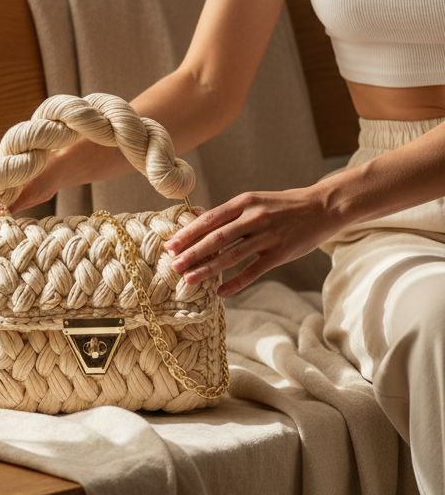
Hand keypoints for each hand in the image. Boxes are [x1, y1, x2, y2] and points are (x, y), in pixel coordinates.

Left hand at [164, 186, 335, 297]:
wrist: (322, 207)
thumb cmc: (284, 205)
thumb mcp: (256, 201)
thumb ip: (233, 214)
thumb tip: (202, 229)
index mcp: (244, 202)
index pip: (209, 220)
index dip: (188, 234)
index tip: (171, 246)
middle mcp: (253, 218)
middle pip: (216, 239)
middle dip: (192, 254)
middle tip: (174, 266)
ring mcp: (267, 236)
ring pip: (231, 257)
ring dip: (208, 270)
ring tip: (190, 280)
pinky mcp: (280, 254)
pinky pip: (253, 271)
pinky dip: (235, 283)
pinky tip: (221, 292)